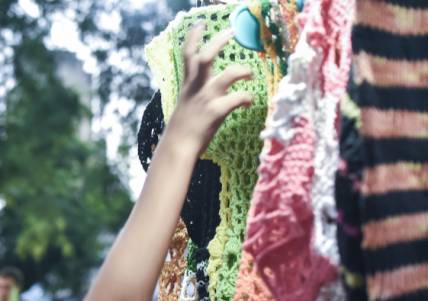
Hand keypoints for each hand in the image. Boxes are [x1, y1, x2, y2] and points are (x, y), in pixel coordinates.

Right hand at [165, 25, 253, 159]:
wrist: (178, 148)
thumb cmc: (181, 130)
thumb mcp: (184, 105)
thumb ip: (194, 93)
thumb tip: (204, 91)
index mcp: (188, 85)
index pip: (188, 54)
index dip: (194, 36)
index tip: (202, 25)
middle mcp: (197, 88)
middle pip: (206, 55)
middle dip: (220, 41)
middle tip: (231, 32)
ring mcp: (208, 98)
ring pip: (231, 73)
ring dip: (244, 71)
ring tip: (249, 75)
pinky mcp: (218, 111)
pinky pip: (240, 97)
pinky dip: (248, 97)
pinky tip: (249, 103)